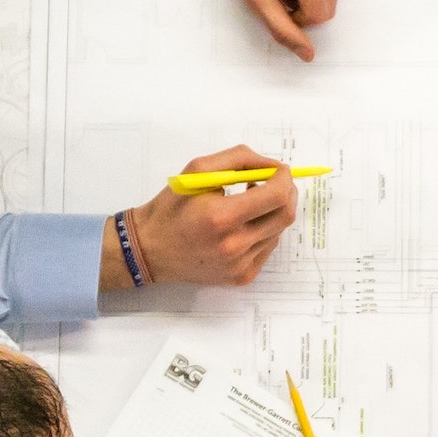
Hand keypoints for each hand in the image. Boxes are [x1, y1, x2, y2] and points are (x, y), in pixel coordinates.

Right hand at [113, 146, 299, 289]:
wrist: (150, 249)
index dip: (284, 178)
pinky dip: (263, 232)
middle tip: (274, 182)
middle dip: (286, 193)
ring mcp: (239, 265)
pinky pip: (267, 249)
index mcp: (221, 217)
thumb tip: (272, 165)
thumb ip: (238, 159)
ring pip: (278, 232)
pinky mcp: (241, 277)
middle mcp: (234, 246)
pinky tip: (241, 227)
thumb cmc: (171, 207)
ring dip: (272, 213)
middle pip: (285, 215)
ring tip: (248, 205)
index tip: (279, 170)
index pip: (275, 196)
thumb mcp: (198, 170)